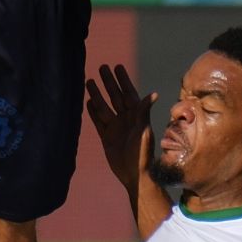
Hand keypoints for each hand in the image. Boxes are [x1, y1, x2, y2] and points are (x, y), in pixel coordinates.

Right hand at [84, 64, 157, 191]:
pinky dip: (93, 112)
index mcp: (136, 116)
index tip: (117, 66)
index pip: (128, 93)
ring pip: (104, 106)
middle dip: (109, 82)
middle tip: (102, 67)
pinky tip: (87, 102)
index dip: (123, 80)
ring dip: (97, 94)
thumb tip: (153, 94)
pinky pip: (98, 121)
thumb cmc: (143, 154)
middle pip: (115, 96)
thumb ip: (144, 112)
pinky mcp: (106, 138)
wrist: (134, 175)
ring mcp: (115, 128)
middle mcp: (125, 119)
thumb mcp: (144, 131)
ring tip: (89, 81)